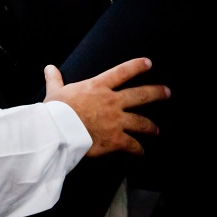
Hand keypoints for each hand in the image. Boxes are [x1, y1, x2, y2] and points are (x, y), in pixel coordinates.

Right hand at [43, 58, 168, 156]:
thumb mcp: (55, 91)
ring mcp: (116, 120)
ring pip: (141, 122)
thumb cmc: (56, 111)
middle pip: (140, 95)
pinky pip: (132, 145)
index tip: (148, 63)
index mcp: (98, 87)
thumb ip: (55, 80)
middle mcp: (111, 101)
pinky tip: (141, 153)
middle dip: (156, 93)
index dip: (137, 66)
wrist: (59, 131)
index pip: (122, 72)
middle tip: (167, 92)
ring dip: (150, 126)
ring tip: (156, 130)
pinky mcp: (115, 139)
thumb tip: (49, 68)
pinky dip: (138, 150)